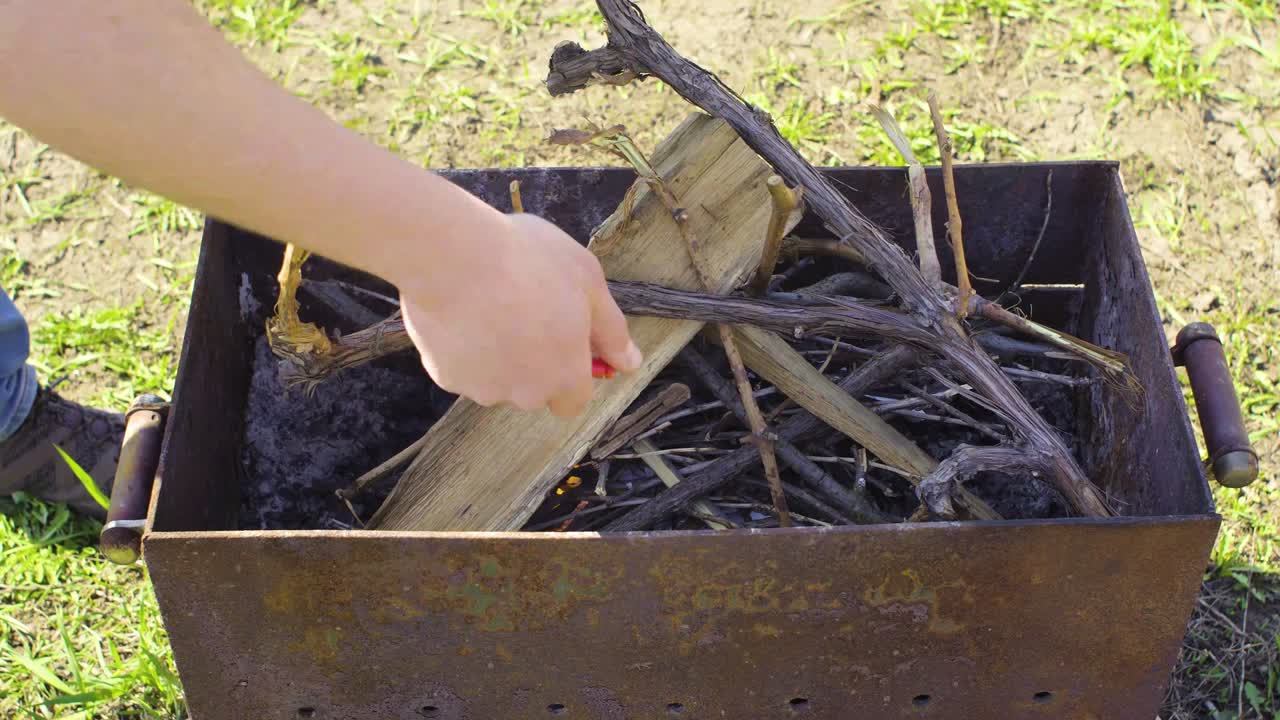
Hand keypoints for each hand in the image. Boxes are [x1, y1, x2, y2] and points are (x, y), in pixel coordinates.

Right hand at [398, 211, 642, 415]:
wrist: (454, 255)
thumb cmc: (529, 262)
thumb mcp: (588, 283)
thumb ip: (612, 330)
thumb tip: (630, 362)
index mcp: (565, 376)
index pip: (573, 401)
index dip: (570, 371)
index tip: (561, 339)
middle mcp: (525, 393)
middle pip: (533, 390)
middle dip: (531, 362)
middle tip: (525, 311)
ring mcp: (481, 388)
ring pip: (494, 379)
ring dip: (496, 353)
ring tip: (490, 305)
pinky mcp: (445, 376)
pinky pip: (460, 366)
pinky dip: (463, 347)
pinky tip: (462, 310)